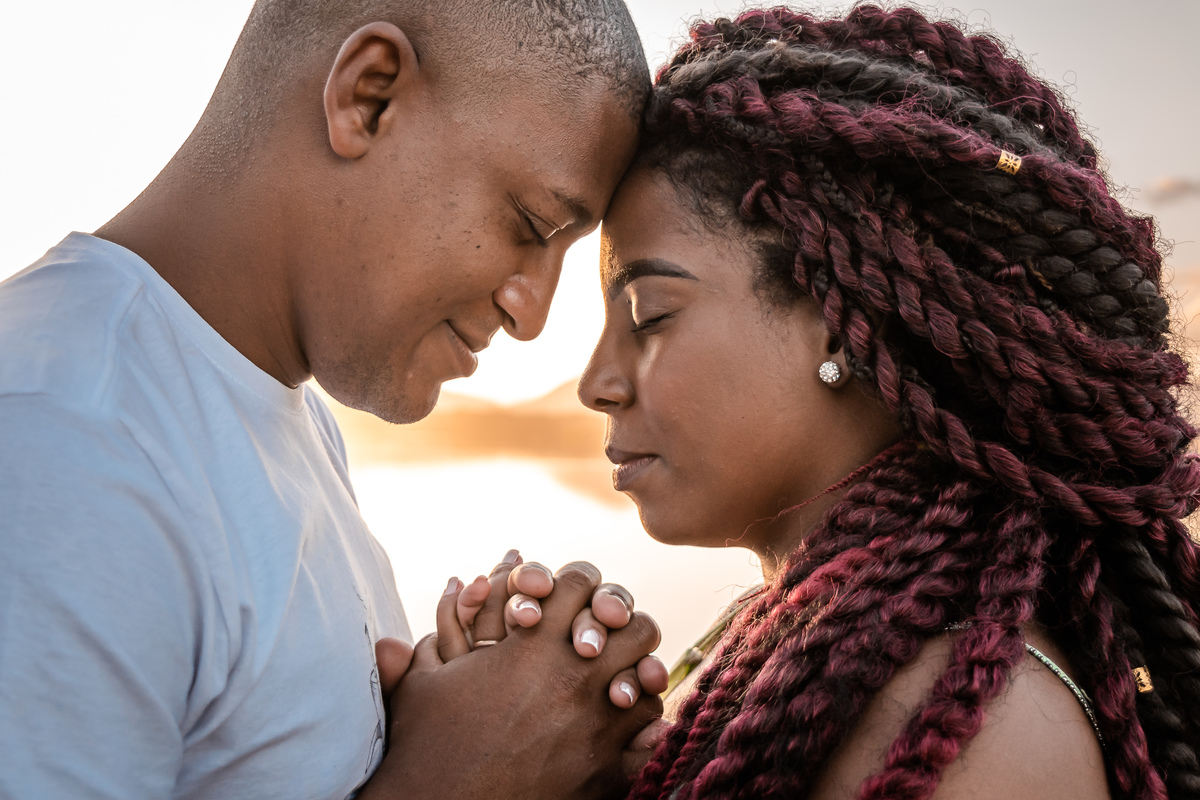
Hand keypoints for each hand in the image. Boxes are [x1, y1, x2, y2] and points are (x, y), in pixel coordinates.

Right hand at [358, 561, 663, 799]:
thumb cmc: (426, 745)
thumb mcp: (425, 678)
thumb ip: (444, 624)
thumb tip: (458, 578)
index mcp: (531, 644)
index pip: (581, 582)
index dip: (580, 584)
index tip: (573, 602)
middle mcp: (573, 675)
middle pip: (634, 624)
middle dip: (624, 626)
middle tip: (608, 638)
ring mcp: (596, 720)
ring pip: (648, 673)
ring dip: (636, 671)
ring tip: (619, 678)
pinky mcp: (608, 766)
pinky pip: (651, 727)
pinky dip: (645, 720)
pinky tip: (625, 720)